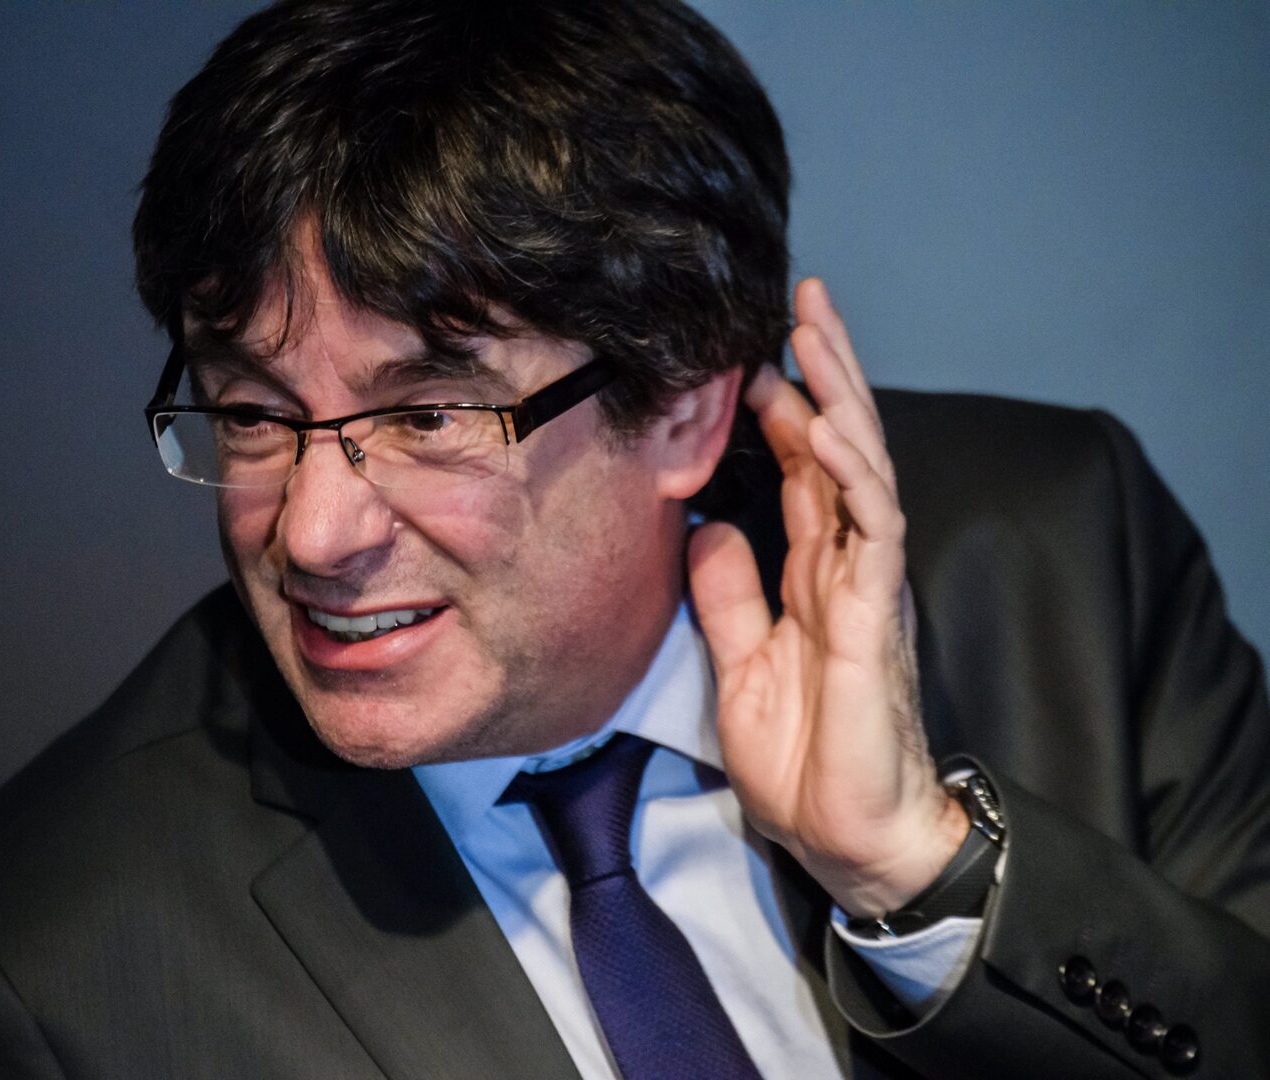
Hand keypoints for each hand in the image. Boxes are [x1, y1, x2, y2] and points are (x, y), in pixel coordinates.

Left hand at [688, 278, 966, 917]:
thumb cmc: (803, 758)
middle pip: (837, 448)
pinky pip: (871, 527)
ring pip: (861, 467)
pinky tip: (823, 426)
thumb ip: (730, 596)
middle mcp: (845, 563)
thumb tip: (710, 528)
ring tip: (813, 330)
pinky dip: (850, 474)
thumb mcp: (740, 664)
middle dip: (823, 370)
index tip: (748, 355)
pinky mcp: (877, 613)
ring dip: (839, 395)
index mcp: (813, 573)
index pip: (800, 472)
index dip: (780, 410)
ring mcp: (866, 583)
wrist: (843, 834)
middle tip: (800, 298)